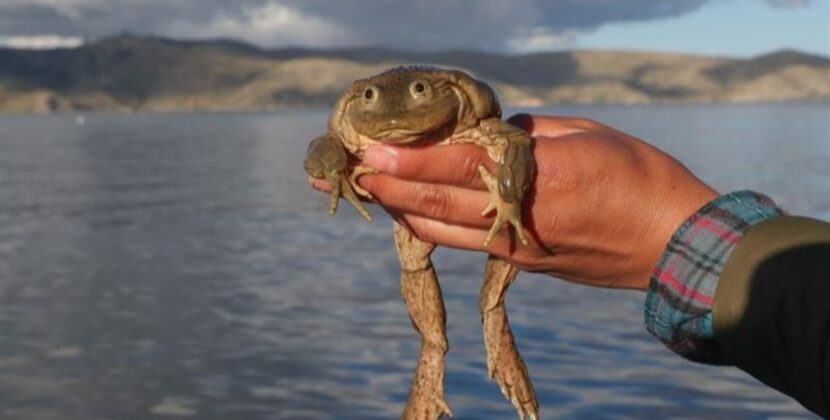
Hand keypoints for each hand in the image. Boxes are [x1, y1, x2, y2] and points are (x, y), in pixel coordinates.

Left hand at [309, 114, 717, 289]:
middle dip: (388, 187)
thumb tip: (487, 136)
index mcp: (538, 177)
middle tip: (349, 172)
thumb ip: (527, 134)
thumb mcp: (585, 135)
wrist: (674, 246)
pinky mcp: (521, 264)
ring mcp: (516, 247)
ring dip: (401, 210)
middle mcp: (517, 217)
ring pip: (443, 231)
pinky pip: (463, 243)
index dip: (409, 160)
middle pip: (436, 205)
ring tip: (370, 191)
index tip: (370, 152)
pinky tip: (414, 213)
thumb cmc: (640, 178)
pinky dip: (432, 226)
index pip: (458, 167)